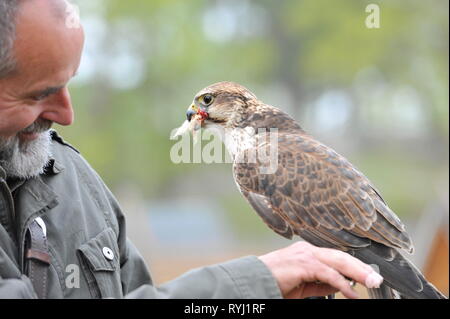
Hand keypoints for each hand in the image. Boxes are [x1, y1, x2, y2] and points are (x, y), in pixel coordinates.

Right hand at [258, 241, 382, 298]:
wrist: (253, 281)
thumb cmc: (275, 283)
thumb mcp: (303, 286)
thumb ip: (320, 284)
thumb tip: (341, 286)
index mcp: (307, 252)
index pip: (336, 257)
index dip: (354, 266)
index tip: (368, 275)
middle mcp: (308, 250)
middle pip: (341, 256)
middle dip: (361, 267)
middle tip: (377, 278)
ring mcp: (305, 254)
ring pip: (338, 261)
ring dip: (358, 272)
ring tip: (372, 282)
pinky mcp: (303, 264)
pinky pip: (328, 274)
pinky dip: (342, 284)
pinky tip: (352, 292)